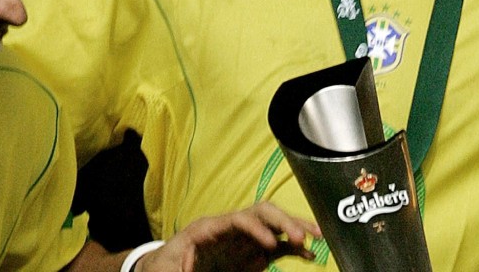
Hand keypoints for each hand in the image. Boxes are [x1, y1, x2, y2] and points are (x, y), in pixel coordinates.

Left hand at [136, 203, 320, 271]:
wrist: (161, 271)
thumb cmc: (161, 269)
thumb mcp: (166, 271)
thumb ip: (182, 270)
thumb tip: (192, 270)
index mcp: (208, 228)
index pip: (238, 218)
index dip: (257, 228)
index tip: (271, 243)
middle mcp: (230, 229)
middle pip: (262, 213)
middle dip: (283, 221)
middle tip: (300, 236)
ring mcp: (243, 240)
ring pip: (275, 225)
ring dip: (295, 228)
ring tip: (317, 235)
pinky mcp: (252, 254)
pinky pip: (278, 247)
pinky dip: (295, 249)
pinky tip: (310, 255)